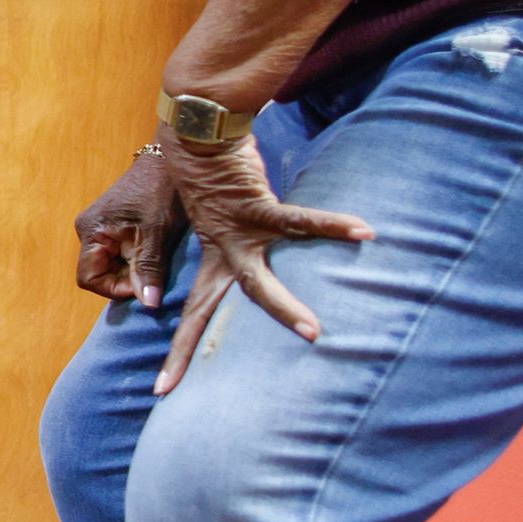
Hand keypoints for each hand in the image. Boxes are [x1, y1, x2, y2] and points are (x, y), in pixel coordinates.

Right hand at [72, 150, 180, 305]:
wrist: (170, 160)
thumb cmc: (161, 190)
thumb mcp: (157, 233)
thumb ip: (149, 268)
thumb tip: (148, 304)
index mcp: (92, 231)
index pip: (89, 279)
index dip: (115, 288)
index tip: (144, 284)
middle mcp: (89, 231)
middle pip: (100, 273)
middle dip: (127, 279)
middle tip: (155, 271)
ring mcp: (100, 228)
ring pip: (112, 265)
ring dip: (134, 268)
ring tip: (156, 256)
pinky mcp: (113, 225)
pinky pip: (119, 253)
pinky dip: (136, 258)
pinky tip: (154, 248)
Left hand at [153, 131, 373, 396]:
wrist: (201, 131)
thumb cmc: (216, 177)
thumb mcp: (219, 221)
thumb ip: (234, 247)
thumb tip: (256, 272)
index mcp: (212, 259)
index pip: (192, 313)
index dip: (179, 351)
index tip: (160, 390)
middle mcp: (220, 251)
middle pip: (206, 309)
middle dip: (200, 348)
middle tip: (179, 390)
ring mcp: (236, 231)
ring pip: (256, 278)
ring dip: (283, 307)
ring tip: (313, 331)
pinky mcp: (255, 204)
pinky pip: (297, 219)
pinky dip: (330, 224)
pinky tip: (363, 230)